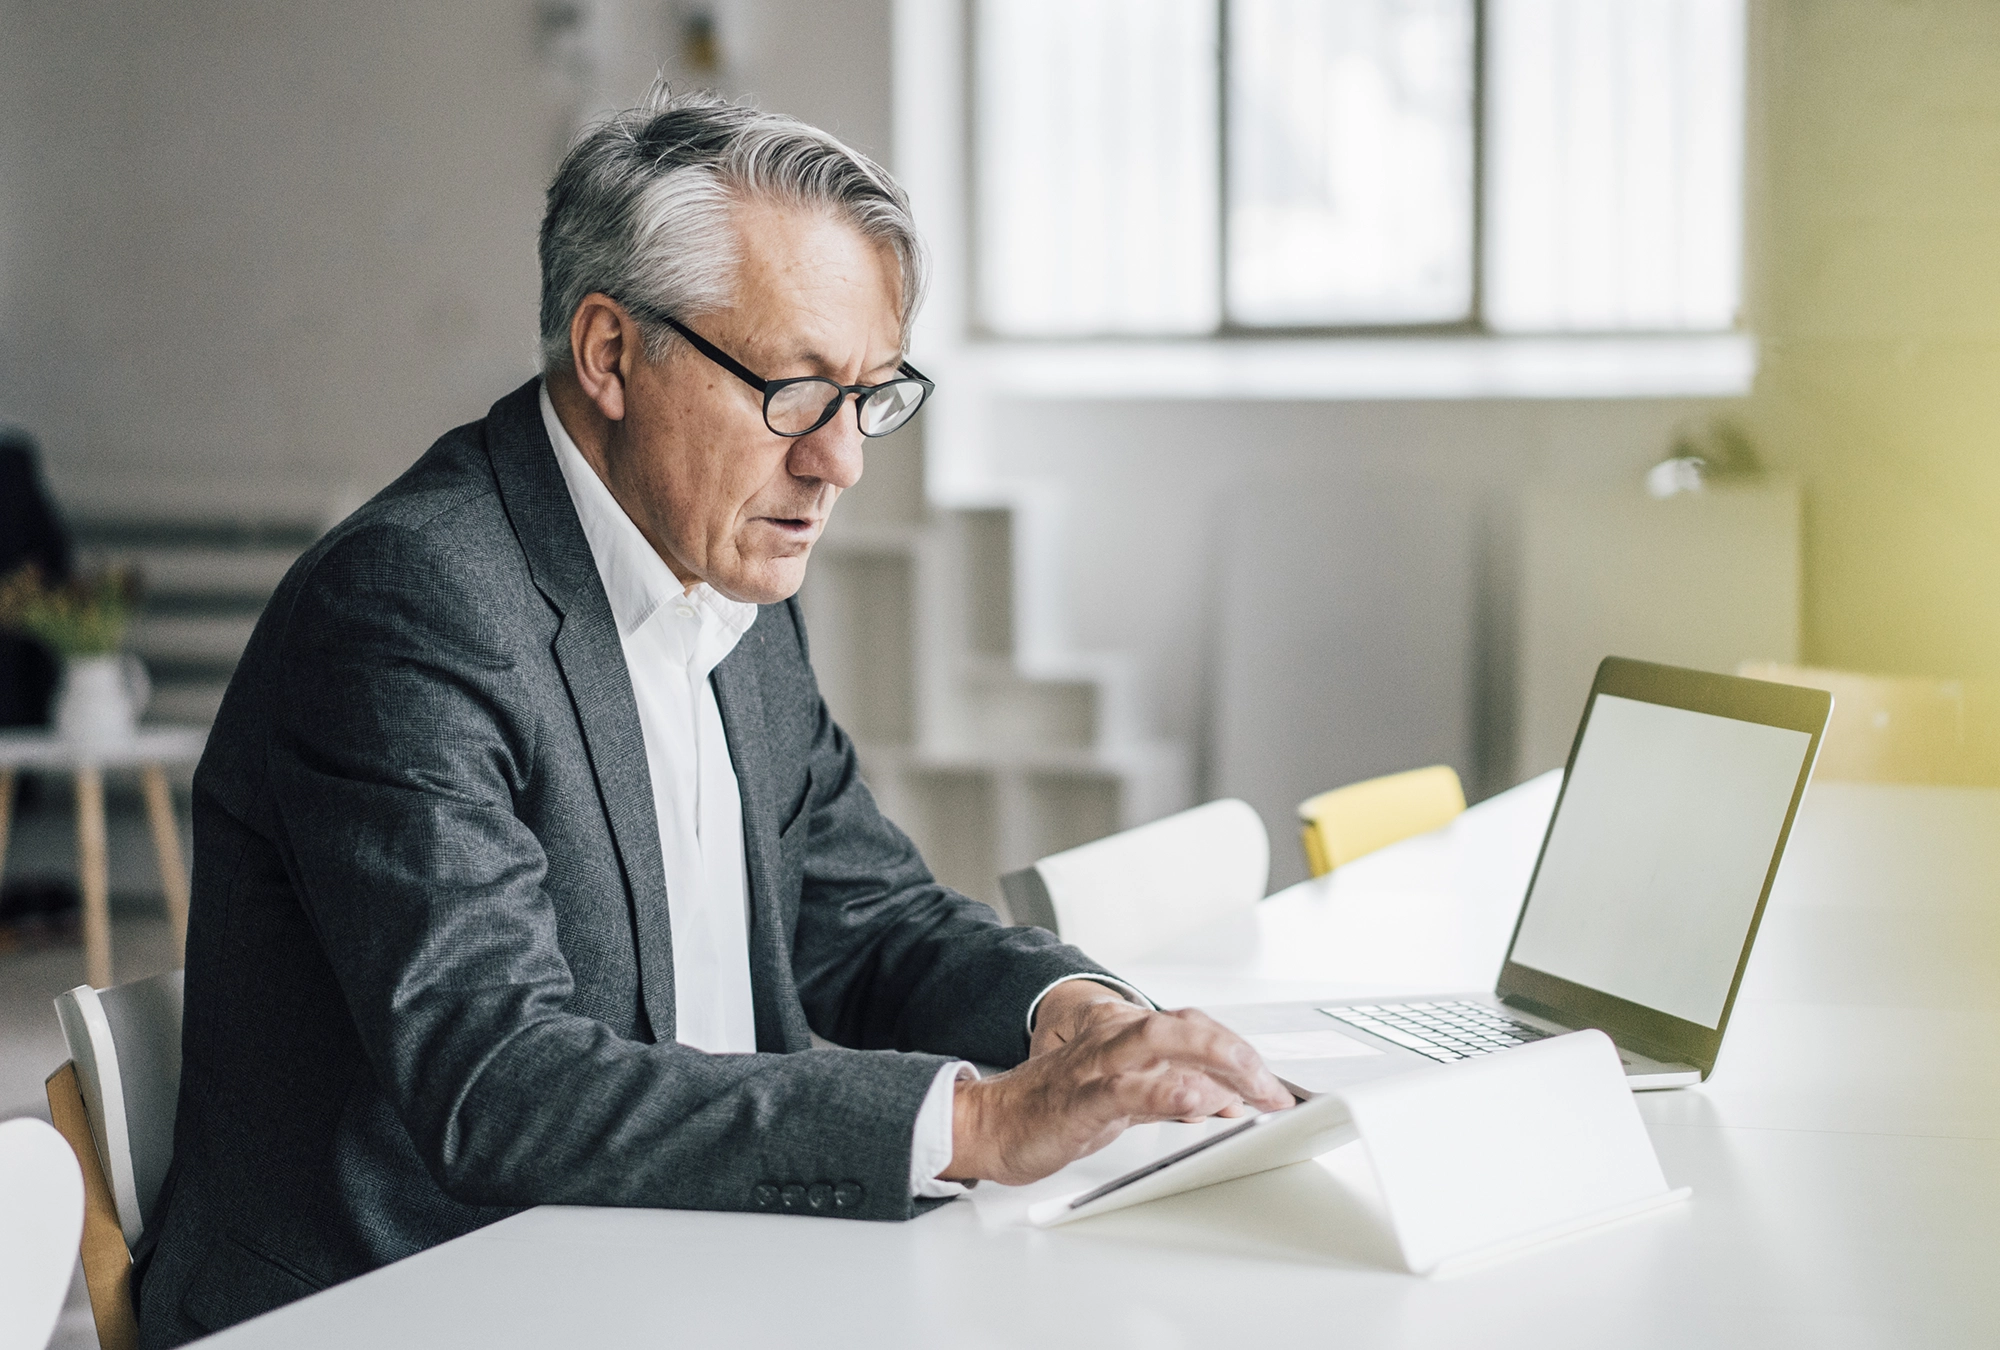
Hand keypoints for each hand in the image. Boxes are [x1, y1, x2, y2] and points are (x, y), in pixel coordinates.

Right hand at [941, 990, 1293, 1186]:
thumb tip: (1223, 1099)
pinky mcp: (1080, 1098)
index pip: (1195, 1029)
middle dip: (1238, 1052)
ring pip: (1161, 1041)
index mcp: (1125, 1035)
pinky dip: (1165, 1090)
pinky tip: (1197, 1100)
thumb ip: (1173, 1095)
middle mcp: (1114, 1039)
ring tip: (1253, 1087)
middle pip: (1187, 1025)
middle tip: (1273, 1089)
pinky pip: (1127, 1088)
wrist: (990, 1125)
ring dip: (1215, 1060)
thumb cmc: (1054, 1109)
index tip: (1274, 1085)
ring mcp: (1096, 1065)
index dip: (1241, 1052)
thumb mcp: (1125, 1100)